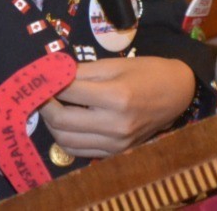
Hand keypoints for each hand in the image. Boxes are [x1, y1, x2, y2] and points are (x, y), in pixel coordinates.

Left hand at [39, 57, 194, 156]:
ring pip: (66, 141)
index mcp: (116, 97)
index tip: (39, 77)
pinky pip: (80, 151)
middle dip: (44, 105)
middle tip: (40, 93)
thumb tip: (52, 75)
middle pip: (61, 121)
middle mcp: (116, 124)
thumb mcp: (114, 64)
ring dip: (52, 124)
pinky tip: (67, 122)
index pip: (68, 92)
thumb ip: (81, 72)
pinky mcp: (117, 152)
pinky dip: (66, 138)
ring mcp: (117, 143)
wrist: (177, 93)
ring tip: (51, 107)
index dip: (48, 83)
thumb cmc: (146, 72)